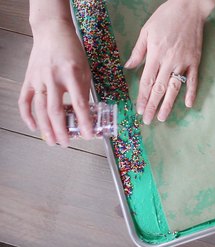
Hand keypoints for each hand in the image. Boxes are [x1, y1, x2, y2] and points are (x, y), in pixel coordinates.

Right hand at [18, 19, 92, 146]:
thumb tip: (85, 113)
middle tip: (66, 144)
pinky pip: (25, 101)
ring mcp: (38, 79)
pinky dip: (27, 116)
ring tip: (52, 142)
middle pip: (55, 111)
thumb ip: (84, 90)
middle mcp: (53, 78)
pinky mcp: (28, 79)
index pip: (79, 104)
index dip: (84, 122)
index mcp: (72, 74)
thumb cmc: (72, 51)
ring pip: (39, 109)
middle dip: (61, 130)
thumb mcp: (85, 69)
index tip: (88, 135)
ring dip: (45, 128)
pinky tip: (34, 127)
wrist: (51, 32)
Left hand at [124, 0, 214, 124]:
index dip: (143, 97)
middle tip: (148, 120)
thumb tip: (129, 66)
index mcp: (156, 54)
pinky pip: (194, 80)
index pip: (147, 81)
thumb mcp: (146, 30)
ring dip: (169, 104)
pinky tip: (189, 104)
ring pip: (175, 88)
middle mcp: (169, 61)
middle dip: (153, 106)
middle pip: (159, 88)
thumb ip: (138, 51)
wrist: (189, 7)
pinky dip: (192, 93)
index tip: (140, 109)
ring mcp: (184, 62)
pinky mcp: (195, 61)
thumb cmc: (166, 17)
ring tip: (164, 118)